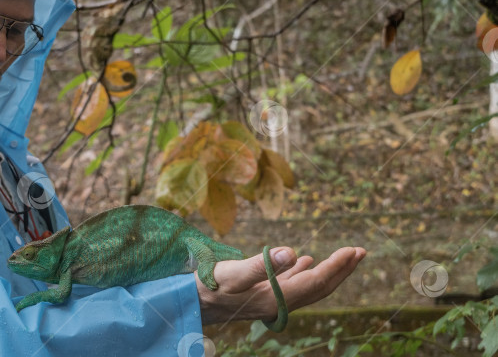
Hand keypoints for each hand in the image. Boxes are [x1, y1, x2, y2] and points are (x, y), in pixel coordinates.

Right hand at [196, 246, 366, 325]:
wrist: (192, 303)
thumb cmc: (208, 287)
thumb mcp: (233, 273)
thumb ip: (263, 264)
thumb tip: (292, 252)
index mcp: (277, 298)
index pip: (316, 282)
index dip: (337, 267)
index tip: (352, 251)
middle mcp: (279, 302)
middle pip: (319, 288)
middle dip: (341, 270)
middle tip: (360, 252)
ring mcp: (272, 300)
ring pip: (309, 286)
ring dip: (329, 271)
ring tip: (345, 257)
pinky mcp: (263, 294)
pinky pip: (293, 284)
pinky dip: (305, 272)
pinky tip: (306, 261)